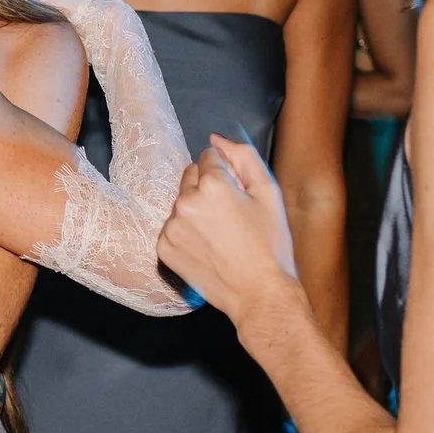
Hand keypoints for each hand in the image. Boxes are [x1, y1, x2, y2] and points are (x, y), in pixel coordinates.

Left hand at [156, 136, 305, 334]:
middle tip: (231, 216)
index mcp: (212, 184)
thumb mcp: (269, 192)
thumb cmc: (270, 245)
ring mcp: (171, 226)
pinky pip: (173, 226)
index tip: (239, 196)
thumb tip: (216, 138)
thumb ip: (243, 156)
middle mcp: (185, 202)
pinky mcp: (163, 247)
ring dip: (196, 210)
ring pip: (182, 202)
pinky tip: (208, 248)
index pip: (210, 156)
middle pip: (191, 176)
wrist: (259, 294)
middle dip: (208, 188)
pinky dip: (186, 232)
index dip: (228, 174)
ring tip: (221, 235)